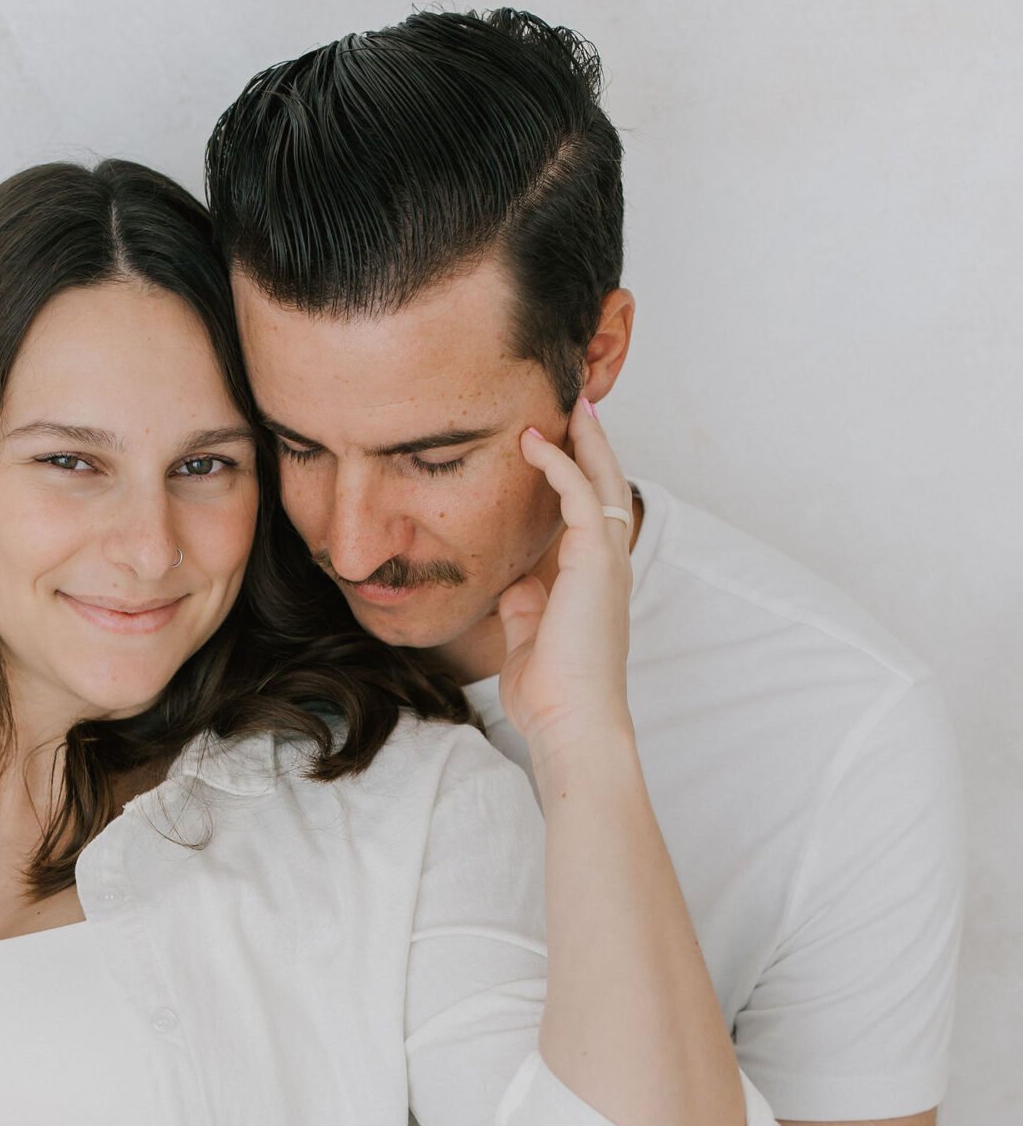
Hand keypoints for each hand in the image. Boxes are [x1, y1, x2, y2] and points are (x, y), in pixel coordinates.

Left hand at [496, 397, 635, 752]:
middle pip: (608, 486)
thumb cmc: (551, 693)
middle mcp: (609, 565)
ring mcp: (608, 561)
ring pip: (603, 481)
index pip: (593, 515)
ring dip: (586, 440)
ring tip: (570, 404)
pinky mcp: (596, 561)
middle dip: (595, 444)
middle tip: (581, 405)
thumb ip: (526, 608)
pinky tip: (534, 444)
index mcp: (596, 583)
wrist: (571, 722)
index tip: (560, 445)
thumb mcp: (529, 640)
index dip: (579, 477)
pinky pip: (579, 496)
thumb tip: (515, 586)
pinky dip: (558, 464)